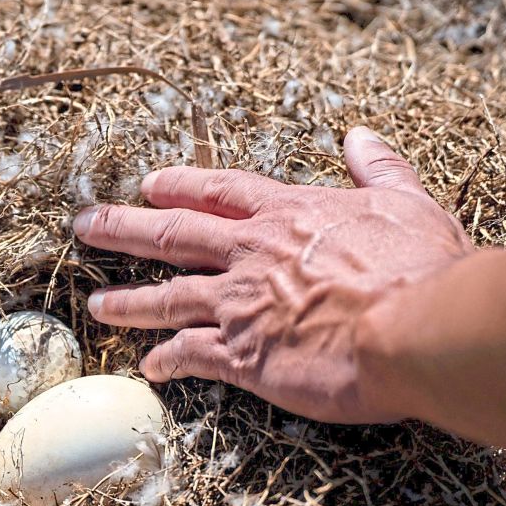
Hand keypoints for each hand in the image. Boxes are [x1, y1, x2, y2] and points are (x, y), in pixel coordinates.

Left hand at [72, 127, 474, 423]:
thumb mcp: (407, 204)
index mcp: (287, 215)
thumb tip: (360, 137)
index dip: (181, 185)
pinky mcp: (242, 356)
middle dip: (123, 229)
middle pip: (171, 235)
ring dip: (129, 301)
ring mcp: (240, 305)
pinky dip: (167, 361)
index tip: (150, 183)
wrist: (416, 329)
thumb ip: (380, 169)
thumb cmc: (420, 268)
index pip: (220, 191)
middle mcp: (251, 255)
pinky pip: (191, 356)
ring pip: (167, 297)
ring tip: (96, 305)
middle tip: (86, 226)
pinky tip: (150, 368)